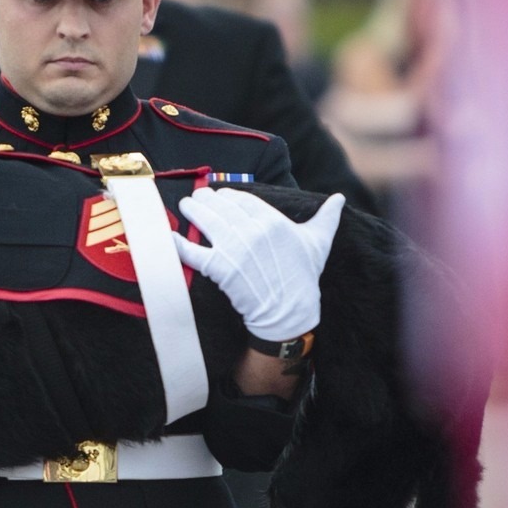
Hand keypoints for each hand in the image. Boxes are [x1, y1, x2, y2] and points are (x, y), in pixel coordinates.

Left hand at [173, 189, 343, 341]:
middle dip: (207, 200)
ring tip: (186, 205)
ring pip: (206, 221)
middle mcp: (252, 231)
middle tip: (197, 198)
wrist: (289, 313)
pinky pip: (192, 251)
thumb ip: (326, 217)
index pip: (242, 199)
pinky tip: (168, 235)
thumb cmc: (304, 277)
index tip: (220, 194)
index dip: (228, 195)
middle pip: (221, 206)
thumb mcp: (318, 242)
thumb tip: (340, 198)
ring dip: (193, 210)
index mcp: (273, 221)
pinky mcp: (219, 269)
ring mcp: (234, 249)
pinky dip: (178, 242)